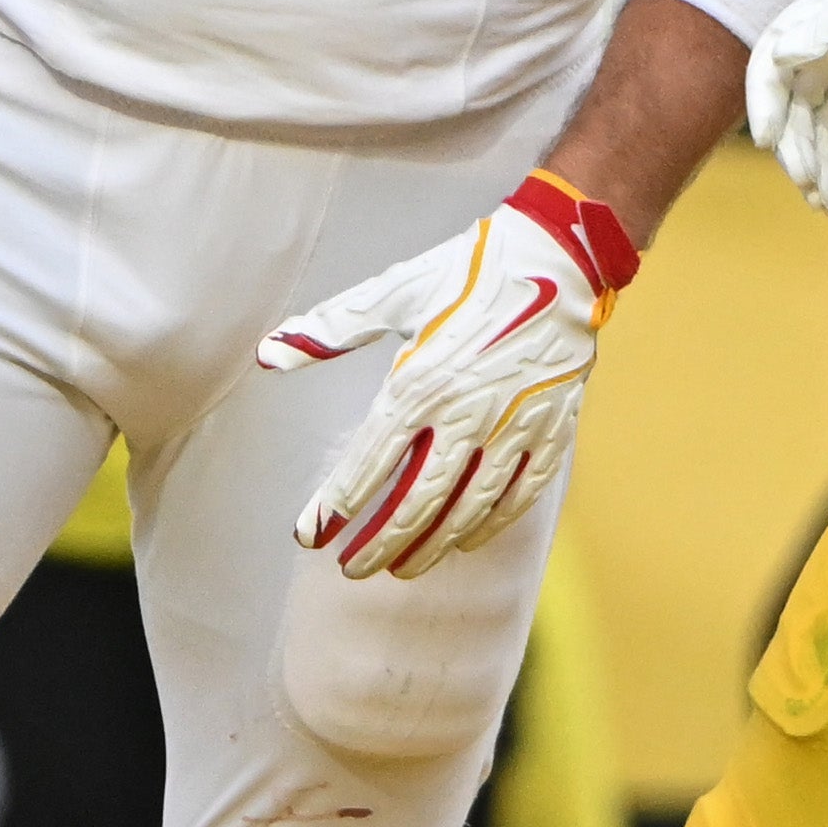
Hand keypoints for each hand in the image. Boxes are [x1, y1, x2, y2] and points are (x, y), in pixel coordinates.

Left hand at [254, 172, 634, 578]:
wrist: (558, 258)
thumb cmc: (468, 272)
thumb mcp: (393, 293)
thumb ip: (330, 329)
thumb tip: (269, 353)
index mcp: (421, 383)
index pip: (369, 463)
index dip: (336, 505)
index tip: (310, 536)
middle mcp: (466, 415)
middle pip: (417, 501)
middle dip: (380, 542)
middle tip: (352, 568)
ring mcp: (513, 428)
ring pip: (468, 508)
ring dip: (431, 545)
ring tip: (402, 567)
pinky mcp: (550, 430)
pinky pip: (519, 495)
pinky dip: (490, 526)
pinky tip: (464, 541)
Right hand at [746, 0, 827, 218]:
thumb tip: (779, 55)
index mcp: (827, 7)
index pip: (774, 56)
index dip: (764, 98)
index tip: (769, 139)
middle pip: (793, 102)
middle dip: (794, 144)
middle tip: (806, 180)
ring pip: (821, 130)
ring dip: (815, 164)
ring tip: (822, 204)